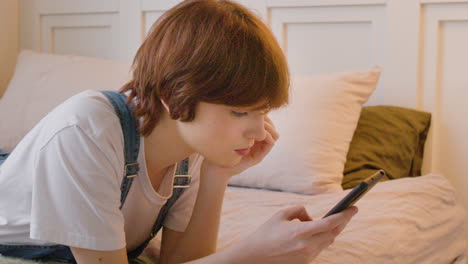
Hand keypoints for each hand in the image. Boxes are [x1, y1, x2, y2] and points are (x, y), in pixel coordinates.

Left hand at [201, 115, 278, 177]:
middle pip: (272, 125)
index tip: (255, 108)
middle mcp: (258, 141)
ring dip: (267, 126)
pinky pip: (271, 142)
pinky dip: (267, 135)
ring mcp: (260, 148)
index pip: (266, 120)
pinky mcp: (259, 156)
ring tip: (258, 122)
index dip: (263, 113)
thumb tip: (241, 103)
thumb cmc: (218, 145)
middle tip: (258, 113)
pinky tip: (257, 130)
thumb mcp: (228, 128)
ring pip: (274, 134)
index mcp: (252, 134)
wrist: (215, 165)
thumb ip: (236, 119)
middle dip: (266, 118)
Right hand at [231, 205, 357, 263]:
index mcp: (300, 232)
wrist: (254, 256)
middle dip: (342, 222)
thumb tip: (311, 216)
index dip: (344, 215)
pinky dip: (322, 239)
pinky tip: (321, 232)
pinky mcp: (305, 262)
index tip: (354, 208)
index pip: (330, 223)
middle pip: (333, 233)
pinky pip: (319, 248)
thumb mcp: (281, 214)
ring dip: (332, 231)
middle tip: (348, 213)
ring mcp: (307, 256)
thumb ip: (299, 210)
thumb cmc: (266, 232)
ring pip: (328, 242)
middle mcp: (306, 246)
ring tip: (335, 221)